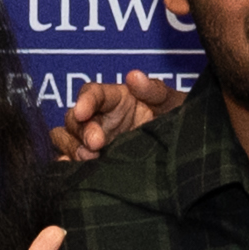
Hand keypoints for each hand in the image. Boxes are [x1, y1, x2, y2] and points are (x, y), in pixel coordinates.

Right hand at [46, 73, 187, 163]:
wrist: (183, 156)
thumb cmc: (177, 122)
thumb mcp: (173, 104)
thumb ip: (155, 90)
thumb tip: (134, 77)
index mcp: (116, 100)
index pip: (92, 93)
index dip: (85, 100)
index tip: (83, 111)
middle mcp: (100, 119)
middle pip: (74, 118)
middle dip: (82, 131)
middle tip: (96, 145)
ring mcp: (94, 142)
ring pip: (65, 137)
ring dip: (71, 147)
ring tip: (88, 159)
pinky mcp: (92, 162)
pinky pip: (68, 161)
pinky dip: (65, 164)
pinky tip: (73, 171)